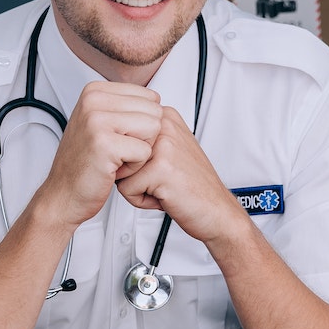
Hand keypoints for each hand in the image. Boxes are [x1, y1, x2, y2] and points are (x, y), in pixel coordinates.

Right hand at [29, 81, 162, 230]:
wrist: (64, 193)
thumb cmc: (86, 162)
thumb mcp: (101, 123)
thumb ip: (124, 106)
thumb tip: (156, 99)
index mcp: (95, 91)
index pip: (150, 97)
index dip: (142, 122)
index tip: (118, 136)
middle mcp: (93, 100)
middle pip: (154, 111)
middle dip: (144, 137)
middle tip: (118, 151)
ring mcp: (97, 121)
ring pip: (153, 128)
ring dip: (141, 151)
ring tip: (117, 159)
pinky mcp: (105, 144)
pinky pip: (145, 151)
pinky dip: (135, 166)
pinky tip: (115, 169)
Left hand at [114, 105, 245, 243]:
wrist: (217, 211)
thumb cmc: (192, 186)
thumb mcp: (170, 150)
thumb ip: (146, 138)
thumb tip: (111, 136)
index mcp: (166, 117)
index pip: (122, 136)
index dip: (133, 160)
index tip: (159, 166)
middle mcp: (165, 127)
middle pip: (119, 151)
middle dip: (132, 173)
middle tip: (161, 179)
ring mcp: (164, 145)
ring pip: (120, 170)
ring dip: (137, 187)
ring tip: (163, 188)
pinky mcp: (160, 168)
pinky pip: (127, 189)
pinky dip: (141, 201)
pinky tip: (164, 196)